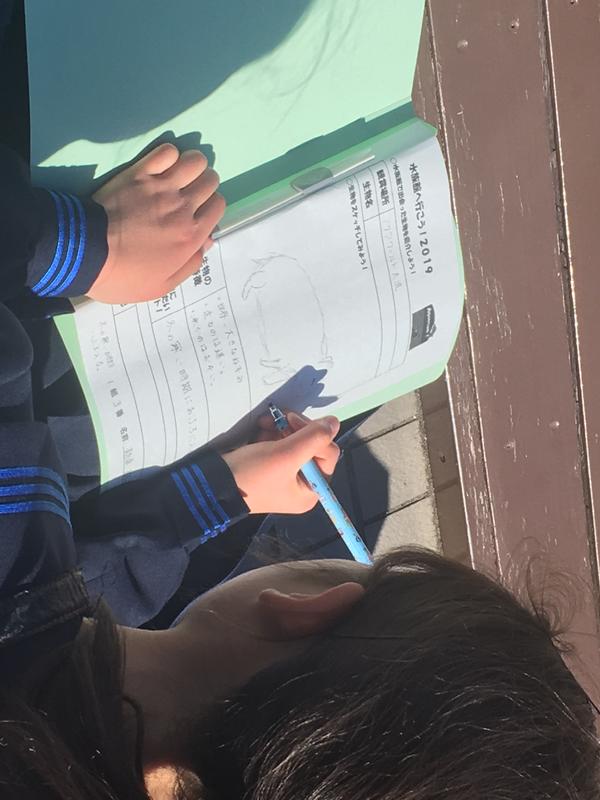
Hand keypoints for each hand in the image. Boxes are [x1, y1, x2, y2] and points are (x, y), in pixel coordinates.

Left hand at [88, 144, 224, 302]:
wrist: (87, 253)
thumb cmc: (124, 276)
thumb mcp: (162, 286)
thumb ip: (190, 265)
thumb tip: (206, 242)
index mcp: (191, 235)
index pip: (219, 205)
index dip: (210, 207)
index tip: (198, 213)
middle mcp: (183, 207)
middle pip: (210, 180)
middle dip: (204, 185)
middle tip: (188, 193)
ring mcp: (161, 187)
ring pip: (195, 161)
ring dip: (192, 166)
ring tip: (179, 175)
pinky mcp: (139, 173)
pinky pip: (166, 151)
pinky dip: (168, 155)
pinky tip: (160, 166)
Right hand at [222, 412, 340, 513]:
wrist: (212, 484)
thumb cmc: (252, 474)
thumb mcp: (285, 455)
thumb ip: (313, 437)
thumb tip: (335, 422)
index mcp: (310, 491)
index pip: (328, 454)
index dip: (315, 433)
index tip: (293, 420)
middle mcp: (301, 484)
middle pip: (312, 446)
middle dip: (296, 429)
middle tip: (282, 416)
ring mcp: (284, 475)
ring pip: (296, 442)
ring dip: (282, 428)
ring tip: (266, 422)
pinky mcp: (269, 466)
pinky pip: (280, 444)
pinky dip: (272, 434)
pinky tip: (261, 427)